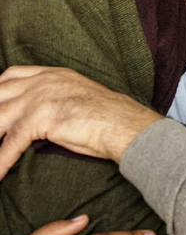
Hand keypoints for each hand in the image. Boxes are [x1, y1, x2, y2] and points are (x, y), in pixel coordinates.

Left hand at [0, 66, 162, 177]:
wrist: (125, 125)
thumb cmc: (111, 116)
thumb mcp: (80, 95)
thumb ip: (58, 97)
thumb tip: (44, 117)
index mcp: (55, 74)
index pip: (12, 74)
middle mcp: (44, 82)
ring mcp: (40, 98)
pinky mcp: (40, 119)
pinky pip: (10, 142)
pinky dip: (1, 160)